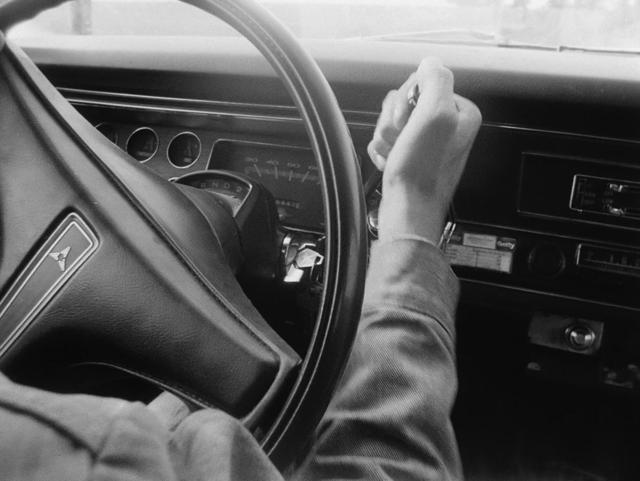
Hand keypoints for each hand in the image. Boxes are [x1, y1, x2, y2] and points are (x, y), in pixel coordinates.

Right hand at [367, 58, 481, 243]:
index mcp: (459, 112)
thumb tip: (429, 62)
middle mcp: (447, 126)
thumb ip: (435, 80)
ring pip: (392, 122)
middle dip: (394, 122)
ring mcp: (427, 143)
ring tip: (397, 156)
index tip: (409, 122)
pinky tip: (392, 164)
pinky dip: (383, 153)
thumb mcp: (435, 115)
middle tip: (403, 141)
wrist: (408, 210)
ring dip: (387, 138)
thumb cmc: (422, 170)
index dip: (405, 100)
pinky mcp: (411, 157)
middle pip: (403, 103)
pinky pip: (386, 142)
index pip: (421, 83)